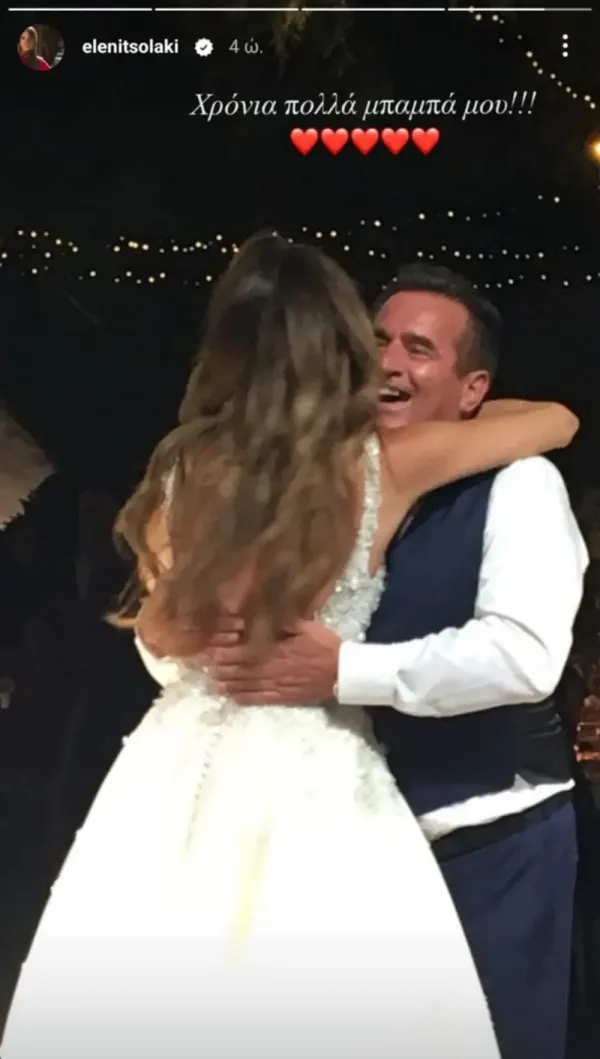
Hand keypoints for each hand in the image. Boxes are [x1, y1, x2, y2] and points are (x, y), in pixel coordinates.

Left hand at [205, 618, 340, 704]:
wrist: (342, 672)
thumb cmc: (324, 645)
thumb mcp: (305, 625)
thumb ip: (283, 621)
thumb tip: (260, 615)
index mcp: (276, 649)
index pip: (244, 650)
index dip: (226, 650)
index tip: (211, 647)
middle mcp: (272, 668)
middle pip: (240, 668)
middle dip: (221, 666)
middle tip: (205, 665)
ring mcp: (276, 684)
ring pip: (246, 684)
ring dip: (228, 682)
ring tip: (212, 680)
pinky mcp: (282, 696)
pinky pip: (259, 698)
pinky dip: (244, 697)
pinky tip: (232, 696)